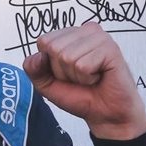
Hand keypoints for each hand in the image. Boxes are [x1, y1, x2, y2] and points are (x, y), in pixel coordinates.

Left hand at [22, 25, 145, 139]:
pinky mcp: (111, 49)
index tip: (68, 73)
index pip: (44, 42)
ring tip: (90, 78)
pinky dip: (87, 79)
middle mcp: (86, 30)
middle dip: (63, 71)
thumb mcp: (47, 84)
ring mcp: (100, 38)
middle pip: (54, 48)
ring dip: (76, 76)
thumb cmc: (81, 96)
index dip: (51, 65)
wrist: (105, 115)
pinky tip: (99, 78)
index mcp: (72, 34)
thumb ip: (34, 69)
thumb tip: (37, 56)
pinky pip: (82, 65)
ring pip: (67, 57)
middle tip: (81, 77)